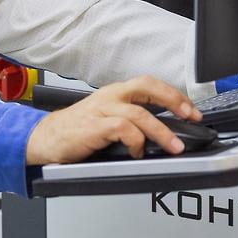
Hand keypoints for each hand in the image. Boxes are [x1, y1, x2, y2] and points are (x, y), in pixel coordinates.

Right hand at [25, 76, 201, 164]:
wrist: (44, 139)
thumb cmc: (75, 131)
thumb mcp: (105, 119)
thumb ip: (130, 120)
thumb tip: (161, 132)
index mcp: (114, 93)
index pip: (150, 84)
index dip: (174, 95)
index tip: (192, 110)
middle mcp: (110, 96)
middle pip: (148, 87)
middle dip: (174, 101)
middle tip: (191, 116)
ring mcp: (102, 109)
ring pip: (140, 113)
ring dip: (161, 132)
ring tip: (174, 147)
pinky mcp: (94, 126)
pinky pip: (123, 129)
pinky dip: (136, 142)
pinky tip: (137, 153)